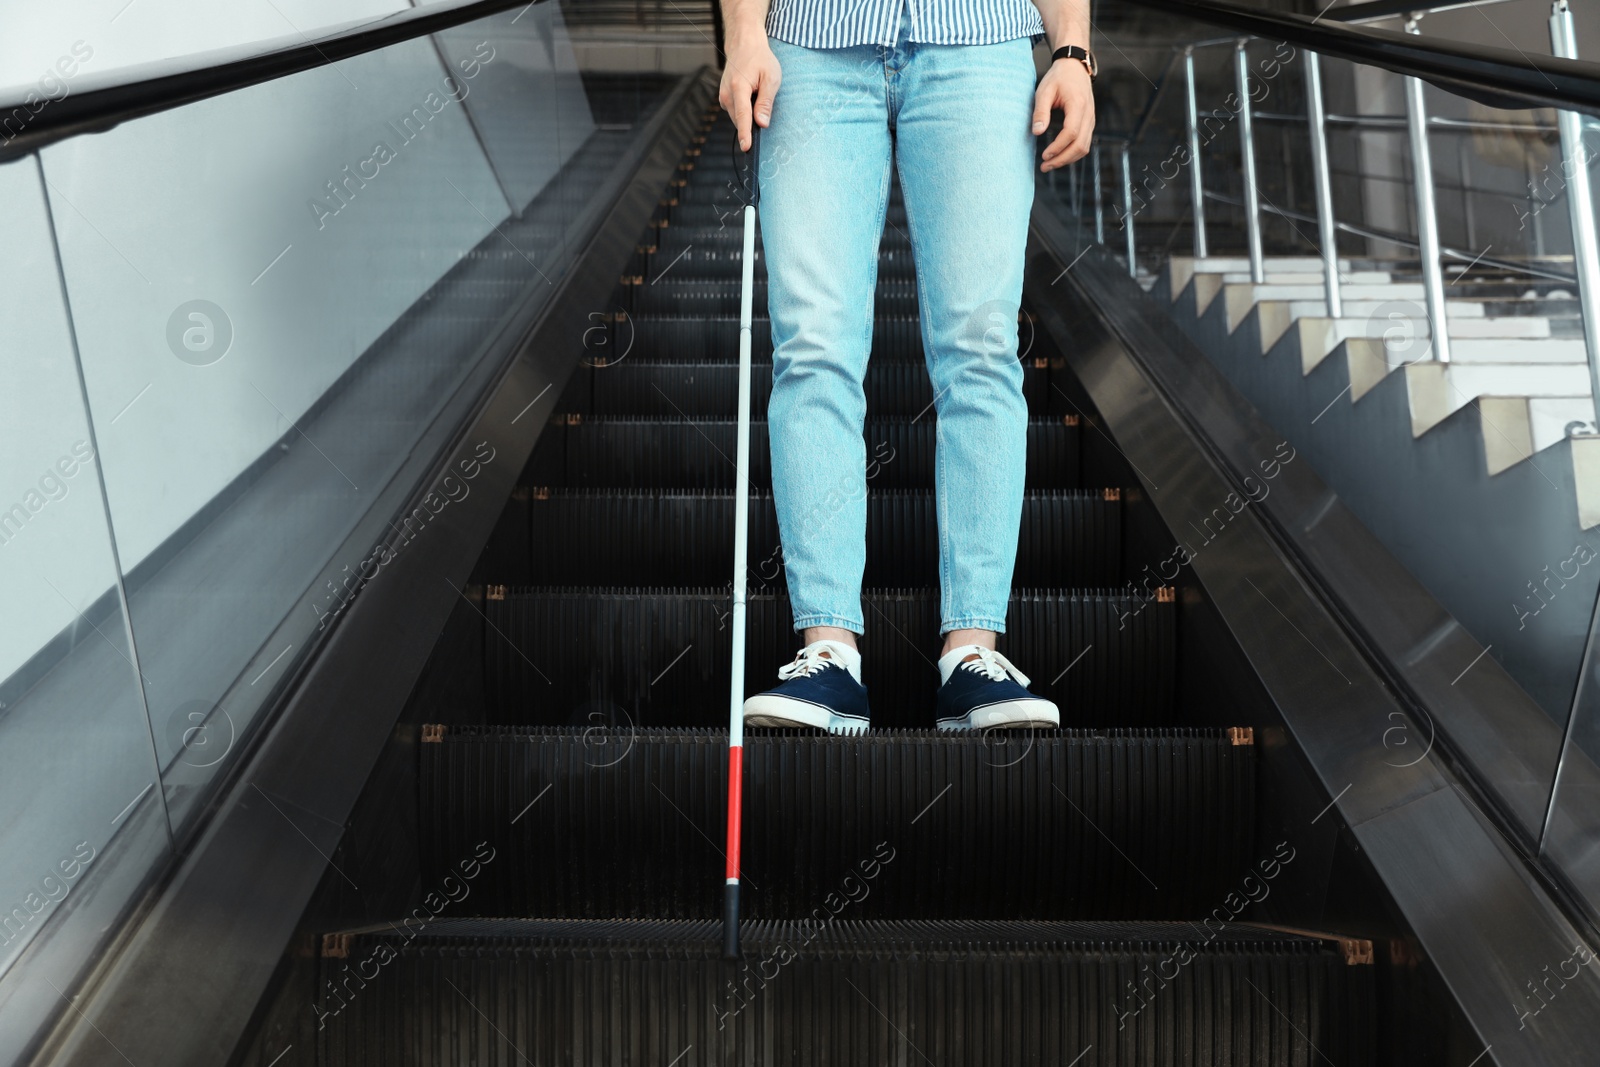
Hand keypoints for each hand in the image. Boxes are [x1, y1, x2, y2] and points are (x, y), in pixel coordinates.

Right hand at [719, 34, 781, 151]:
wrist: (743, 44)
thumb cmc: (759, 59)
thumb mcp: (771, 78)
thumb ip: (766, 102)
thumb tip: (762, 123)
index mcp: (738, 87)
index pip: (743, 116)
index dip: (745, 134)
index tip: (746, 147)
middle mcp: (727, 94)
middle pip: (741, 120)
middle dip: (753, 121)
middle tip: (763, 100)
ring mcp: (723, 96)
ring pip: (738, 117)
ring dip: (750, 114)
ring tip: (757, 92)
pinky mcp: (724, 98)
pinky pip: (736, 112)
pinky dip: (745, 109)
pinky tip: (750, 95)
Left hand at [1032, 58, 1094, 170]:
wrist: (1074, 67)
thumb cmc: (1058, 78)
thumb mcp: (1044, 91)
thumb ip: (1040, 112)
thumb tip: (1037, 133)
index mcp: (1078, 104)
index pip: (1071, 132)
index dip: (1058, 147)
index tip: (1044, 155)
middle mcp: (1088, 114)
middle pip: (1080, 145)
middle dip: (1062, 159)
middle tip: (1044, 166)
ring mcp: (1091, 119)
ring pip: (1084, 147)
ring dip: (1067, 159)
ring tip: (1049, 165)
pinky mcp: (1089, 122)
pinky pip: (1084, 143)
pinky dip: (1072, 153)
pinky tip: (1059, 156)